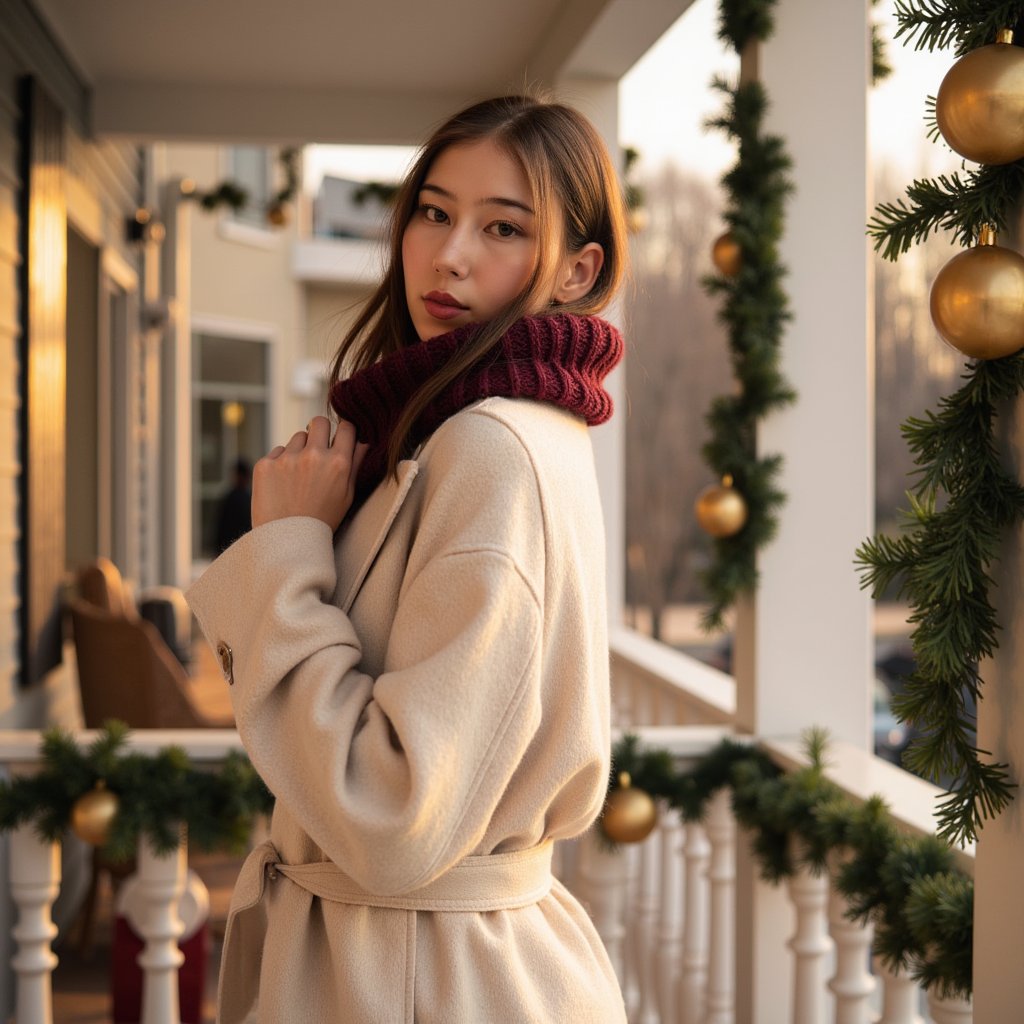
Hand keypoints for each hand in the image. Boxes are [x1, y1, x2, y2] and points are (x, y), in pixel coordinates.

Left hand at [252, 416, 368, 531]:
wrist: (287, 542)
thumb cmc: (322, 520)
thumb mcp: (347, 495)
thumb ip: (355, 464)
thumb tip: (364, 440)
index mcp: (338, 463)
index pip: (346, 427)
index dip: (344, 431)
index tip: (339, 438)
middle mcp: (313, 456)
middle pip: (319, 422)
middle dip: (320, 431)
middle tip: (318, 448)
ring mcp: (287, 459)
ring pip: (297, 437)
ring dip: (300, 449)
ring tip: (299, 476)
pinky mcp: (265, 464)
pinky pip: (277, 452)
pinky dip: (280, 463)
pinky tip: (283, 484)